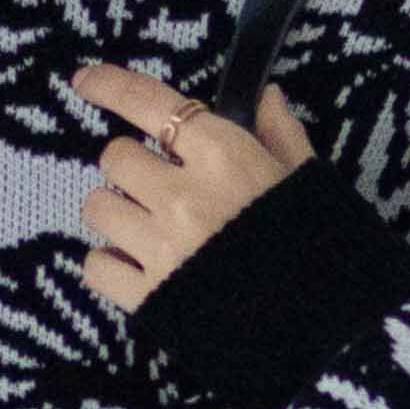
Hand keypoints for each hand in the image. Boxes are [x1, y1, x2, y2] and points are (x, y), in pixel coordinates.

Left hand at [73, 65, 317, 314]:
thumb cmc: (320, 248)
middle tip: (155, 188)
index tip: (83, 80)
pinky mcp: (147, 296)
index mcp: (224, 156)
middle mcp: (183, 195)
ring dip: (115, 212)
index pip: (152, 104)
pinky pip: (95, 265)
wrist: (326, 328)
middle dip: (130, 168)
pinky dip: (108, 264)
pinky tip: (135, 267)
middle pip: (114, 157)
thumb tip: (265, 96)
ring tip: (144, 229)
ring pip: (97, 207)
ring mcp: (161, 247)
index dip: (111, 87)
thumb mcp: (308, 181)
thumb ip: (281, 136)